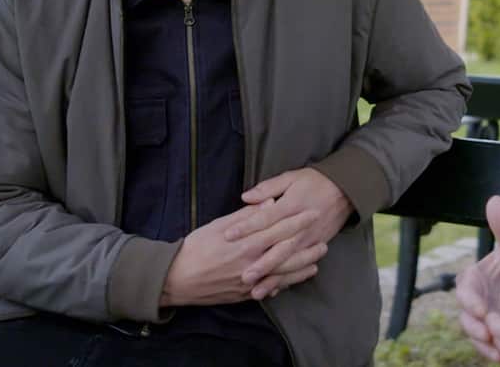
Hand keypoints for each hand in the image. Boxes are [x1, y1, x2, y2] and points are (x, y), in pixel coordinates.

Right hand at [160, 203, 327, 306]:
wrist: (176, 279)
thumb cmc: (195, 247)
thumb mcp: (219, 225)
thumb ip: (248, 216)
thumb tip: (270, 204)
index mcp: (246, 242)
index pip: (279, 229)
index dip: (298, 221)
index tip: (313, 214)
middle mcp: (252, 262)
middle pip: (287, 254)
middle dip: (307, 247)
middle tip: (324, 241)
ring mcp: (250, 281)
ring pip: (283, 274)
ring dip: (302, 268)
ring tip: (316, 261)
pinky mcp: (244, 295)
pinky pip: (270, 288)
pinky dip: (284, 283)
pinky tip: (295, 279)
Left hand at [223, 167, 352, 298]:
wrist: (345, 190)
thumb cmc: (314, 182)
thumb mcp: (291, 178)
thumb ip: (268, 188)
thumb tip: (245, 197)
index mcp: (291, 206)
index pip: (265, 218)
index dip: (246, 227)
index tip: (228, 236)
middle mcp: (301, 226)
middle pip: (279, 247)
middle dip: (262, 264)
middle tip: (243, 277)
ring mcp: (309, 239)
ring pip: (289, 262)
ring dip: (273, 278)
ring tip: (256, 292)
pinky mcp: (315, 246)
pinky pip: (300, 266)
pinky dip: (287, 280)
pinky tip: (273, 290)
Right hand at [456, 196, 499, 361]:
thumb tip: (495, 199)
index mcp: (473, 279)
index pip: (465, 289)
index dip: (470, 300)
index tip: (481, 308)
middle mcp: (473, 301)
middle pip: (466, 317)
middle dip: (475, 327)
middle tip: (489, 334)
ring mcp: (481, 320)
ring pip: (476, 335)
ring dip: (484, 343)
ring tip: (498, 351)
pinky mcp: (492, 335)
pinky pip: (488, 346)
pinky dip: (493, 352)